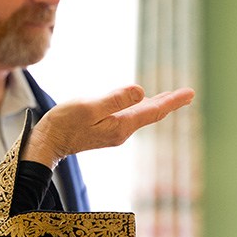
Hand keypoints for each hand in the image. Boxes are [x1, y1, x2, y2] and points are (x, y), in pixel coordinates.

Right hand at [22, 85, 194, 168]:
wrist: (46, 144)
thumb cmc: (64, 124)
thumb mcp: (89, 107)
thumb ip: (116, 99)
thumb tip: (142, 92)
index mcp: (121, 125)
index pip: (153, 111)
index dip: (172, 100)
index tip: (190, 93)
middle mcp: (121, 131)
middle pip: (150, 114)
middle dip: (169, 103)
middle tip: (188, 94)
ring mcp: (113, 132)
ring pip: (141, 116)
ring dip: (156, 106)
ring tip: (170, 98)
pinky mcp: (104, 130)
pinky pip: (129, 117)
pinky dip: (140, 109)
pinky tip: (141, 104)